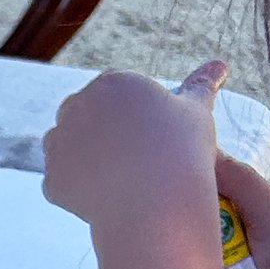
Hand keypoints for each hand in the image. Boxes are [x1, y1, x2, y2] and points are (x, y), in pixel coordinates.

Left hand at [42, 69, 215, 232]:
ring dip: (86, 158)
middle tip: (136, 159)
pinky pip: (63, 183)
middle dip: (104, 133)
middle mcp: (76, 105)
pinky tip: (106, 197)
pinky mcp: (50, 179)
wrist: (158, 203)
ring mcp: (58, 143)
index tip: (153, 137)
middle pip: (87, 116)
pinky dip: (80, 191)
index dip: (136, 117)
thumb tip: (219, 64)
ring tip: (121, 176)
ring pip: (69, 147)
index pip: (117, 94)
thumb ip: (201, 85)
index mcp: (112, 82)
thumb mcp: (196, 112)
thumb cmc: (183, 151)